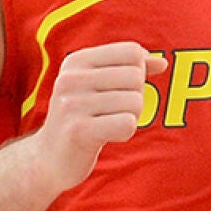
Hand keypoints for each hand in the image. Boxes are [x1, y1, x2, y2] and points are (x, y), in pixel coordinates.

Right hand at [33, 42, 166, 192]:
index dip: (139, 70)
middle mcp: (71, 78)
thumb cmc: (82, 116)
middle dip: (135, 96)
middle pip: (135, 76)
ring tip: (107, 123)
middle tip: (114, 111)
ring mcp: (72, 104)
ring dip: (130, 117)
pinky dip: (125, 132)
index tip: (123, 88)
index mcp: (76, 61)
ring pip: (135, 102)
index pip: (131, 52)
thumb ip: (132, 69)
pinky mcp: (78, 131)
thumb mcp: (100, 84)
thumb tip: (162, 63)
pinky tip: (106, 136)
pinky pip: (127, 124)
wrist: (48, 158)